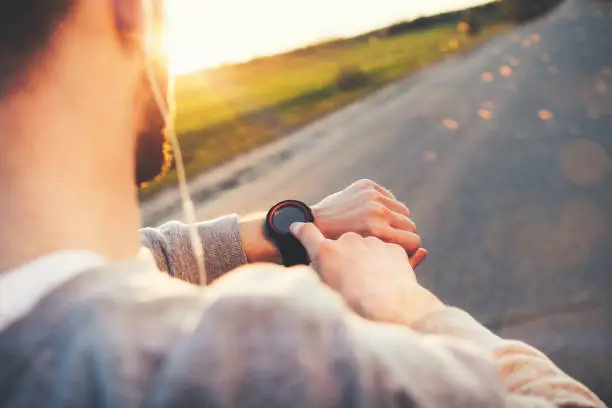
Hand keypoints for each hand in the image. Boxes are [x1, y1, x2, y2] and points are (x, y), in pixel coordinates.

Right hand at [291, 222, 444, 325]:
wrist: (393, 311)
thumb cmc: (356, 310)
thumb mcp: (326, 295)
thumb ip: (318, 276)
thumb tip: (316, 269)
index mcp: (326, 252)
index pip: (306, 232)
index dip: (300, 230)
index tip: (298, 228)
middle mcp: (348, 241)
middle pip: (341, 243)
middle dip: (343, 255)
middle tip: (349, 278)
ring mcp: (373, 242)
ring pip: (365, 248)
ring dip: (365, 259)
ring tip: (371, 285)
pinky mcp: (393, 248)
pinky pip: (385, 253)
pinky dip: (384, 264)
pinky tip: (387, 282)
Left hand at [313, 179, 422, 260]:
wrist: (314, 223)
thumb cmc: (341, 249)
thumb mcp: (368, 258)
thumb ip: (396, 255)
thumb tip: (424, 251)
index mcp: (379, 231)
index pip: (414, 240)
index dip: (409, 249)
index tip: (402, 253)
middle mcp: (378, 210)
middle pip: (410, 224)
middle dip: (403, 234)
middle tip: (391, 242)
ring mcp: (371, 196)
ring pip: (402, 210)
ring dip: (396, 220)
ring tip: (383, 230)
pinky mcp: (366, 185)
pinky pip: (389, 197)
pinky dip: (385, 206)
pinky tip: (372, 215)